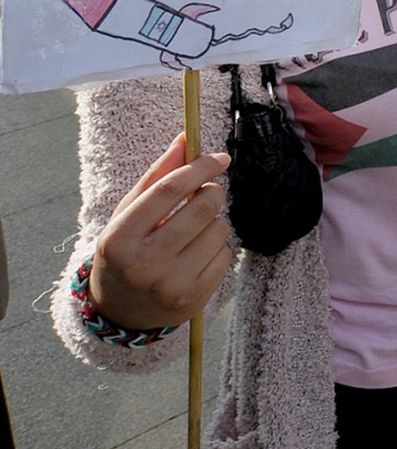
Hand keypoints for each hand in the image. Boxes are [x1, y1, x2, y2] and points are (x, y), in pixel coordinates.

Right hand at [87, 133, 235, 331]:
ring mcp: (170, 284)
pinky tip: (196, 256)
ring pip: (219, 229)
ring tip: (192, 233)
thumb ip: (156, 177)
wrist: (121, 311)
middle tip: (207, 193)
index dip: (199, 168)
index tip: (219, 157)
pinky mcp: (194, 299)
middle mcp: (143, 264)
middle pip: (201, 208)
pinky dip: (218, 248)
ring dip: (214, 222)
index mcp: (119, 238)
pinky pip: (226, 255)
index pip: (168, 190)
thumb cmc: (127, 251)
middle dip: (213, 192)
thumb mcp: (128, 215)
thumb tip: (186, 137)